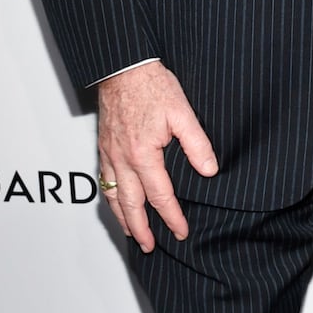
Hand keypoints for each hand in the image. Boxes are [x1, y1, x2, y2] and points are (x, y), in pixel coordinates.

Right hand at [96, 60, 217, 251]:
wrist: (123, 66)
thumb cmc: (152, 85)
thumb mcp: (182, 112)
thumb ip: (196, 144)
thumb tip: (209, 171)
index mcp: (143, 154)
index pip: (160, 196)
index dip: (171, 217)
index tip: (180, 231)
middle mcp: (122, 159)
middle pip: (131, 204)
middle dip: (141, 228)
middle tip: (150, 246)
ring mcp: (110, 153)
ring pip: (113, 195)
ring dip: (123, 218)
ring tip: (132, 233)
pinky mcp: (103, 146)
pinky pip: (104, 179)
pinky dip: (110, 197)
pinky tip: (116, 202)